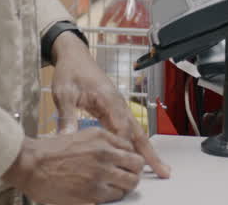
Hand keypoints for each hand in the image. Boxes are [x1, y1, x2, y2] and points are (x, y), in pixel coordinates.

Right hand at [3, 129, 142, 204]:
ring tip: (113, 189)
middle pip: (136, 166)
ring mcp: (99, 175)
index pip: (132, 149)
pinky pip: (114, 199)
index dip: (130, 159)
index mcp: (103, 138)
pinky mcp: (92, 194)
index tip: (127, 165)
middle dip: (133, 173)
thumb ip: (104, 143)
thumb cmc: (50, 151)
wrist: (30, 164)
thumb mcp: (82, 136)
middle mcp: (104, 155)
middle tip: (125, 178)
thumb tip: (120, 153)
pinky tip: (101, 196)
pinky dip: (110, 199)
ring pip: (128, 185)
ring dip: (123, 188)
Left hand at [50, 32, 170, 178]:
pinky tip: (138, 155)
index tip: (128, 165)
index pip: (121, 127)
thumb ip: (66, 117)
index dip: (125, 147)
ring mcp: (119, 106)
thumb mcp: (64, 94)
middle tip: (163, 171)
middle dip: (150, 152)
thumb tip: (66, 139)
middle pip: (137, 132)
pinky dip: (136, 143)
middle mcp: (118, 103)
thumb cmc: (70, 72)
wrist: (74, 56)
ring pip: (137, 131)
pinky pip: (129, 129)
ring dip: (147, 150)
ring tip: (159, 168)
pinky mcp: (115, 109)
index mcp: (108, 98)